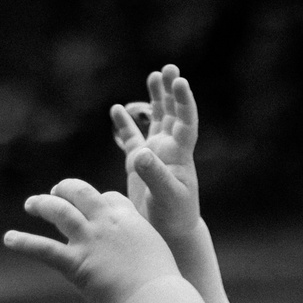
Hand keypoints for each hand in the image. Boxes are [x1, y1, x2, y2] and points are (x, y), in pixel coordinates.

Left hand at [2, 177, 183, 302]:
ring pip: (59, 212)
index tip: (95, 205)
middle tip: (54, 192)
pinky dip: (24, 243)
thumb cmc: (161, 284)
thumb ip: (140, 247)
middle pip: (81, 193)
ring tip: (30, 204)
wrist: (154, 298)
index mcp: (128, 218)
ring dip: (42, 205)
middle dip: (65, 189)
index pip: (108, 198)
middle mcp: (106, 223)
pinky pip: (44, 249)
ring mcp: (89, 241)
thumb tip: (135, 257)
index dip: (99, 200)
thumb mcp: (156, 253)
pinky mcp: (76, 263)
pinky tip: (8, 239)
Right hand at [110, 64, 202, 241]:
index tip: (180, 81)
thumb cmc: (174, 217)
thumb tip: (143, 153)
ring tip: (153, 76)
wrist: (169, 233)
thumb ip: (155, 176)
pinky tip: (117, 109)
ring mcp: (154, 155)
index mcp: (180, 155)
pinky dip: (125, 124)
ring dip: (155, 99)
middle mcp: (169, 149)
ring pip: (156, 120)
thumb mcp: (167, 197)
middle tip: (169, 69)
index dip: (184, 101)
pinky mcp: (139, 164)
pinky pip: (132, 139)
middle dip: (170, 92)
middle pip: (172, 114)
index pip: (185, 122)